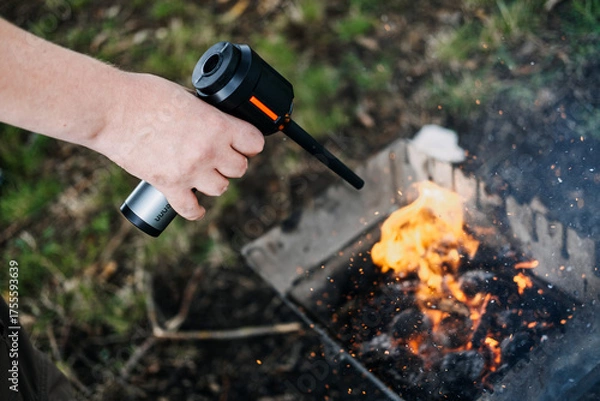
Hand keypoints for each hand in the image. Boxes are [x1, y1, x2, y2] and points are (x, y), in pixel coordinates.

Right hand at [91, 72, 263, 219]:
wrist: (109, 109)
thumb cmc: (143, 95)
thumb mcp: (186, 97)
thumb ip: (206, 114)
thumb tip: (217, 121)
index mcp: (217, 124)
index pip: (254, 143)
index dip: (249, 143)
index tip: (243, 144)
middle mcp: (208, 150)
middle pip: (240, 169)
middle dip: (231, 163)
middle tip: (220, 157)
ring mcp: (189, 170)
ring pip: (221, 189)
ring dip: (214, 182)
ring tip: (203, 174)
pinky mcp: (168, 185)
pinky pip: (191, 210)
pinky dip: (195, 210)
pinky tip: (196, 206)